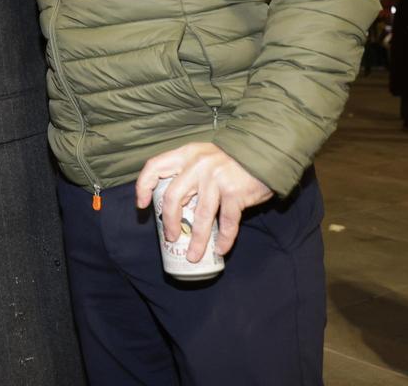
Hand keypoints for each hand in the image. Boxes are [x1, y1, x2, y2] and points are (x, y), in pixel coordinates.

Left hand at [135, 142, 273, 261]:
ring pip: (200, 216)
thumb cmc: (231, 159)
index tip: (142, 206)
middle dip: (170, 222)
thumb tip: (174, 206)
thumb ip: (189, 172)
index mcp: (186, 154)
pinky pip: (226, 222)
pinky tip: (220, 250)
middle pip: (173, 197)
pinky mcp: (234, 192)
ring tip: (193, 256)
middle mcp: (198, 165)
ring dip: (196, 240)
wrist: (266, 151)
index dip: (143, 187)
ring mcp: (216, 178)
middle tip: (171, 237)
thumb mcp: (204, 156)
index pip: (154, 166)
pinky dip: (224, 239)